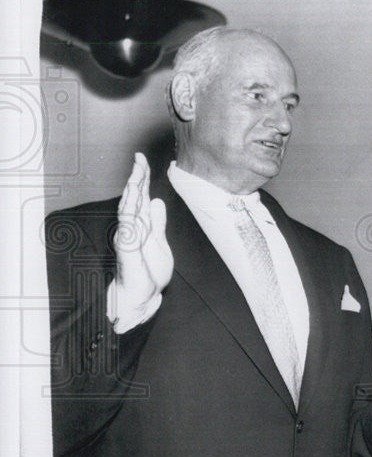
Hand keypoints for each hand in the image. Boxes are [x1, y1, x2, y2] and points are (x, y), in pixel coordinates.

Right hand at [111, 153, 172, 316]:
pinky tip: (133, 196)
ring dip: (133, 188)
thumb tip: (157, 202)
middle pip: (133, 197)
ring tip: (136, 171)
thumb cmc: (149, 273)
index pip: (141, 197)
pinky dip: (130, 210)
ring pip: (128, 207)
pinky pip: (127, 225)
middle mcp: (133, 228)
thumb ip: (157, 223)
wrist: (142, 297)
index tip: (143, 161)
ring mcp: (128, 236)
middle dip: (136, 177)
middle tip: (139, 158)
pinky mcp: (127, 247)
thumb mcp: (160, 243)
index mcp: (141, 226)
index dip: (142, 179)